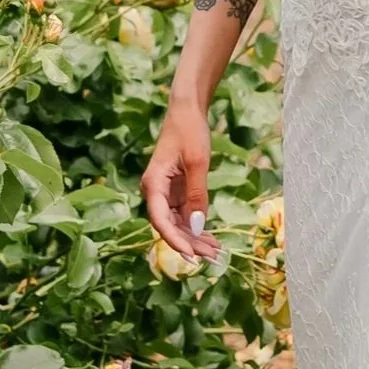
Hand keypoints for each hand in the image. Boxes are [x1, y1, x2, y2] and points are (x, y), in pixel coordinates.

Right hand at [142, 102, 219, 260]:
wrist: (187, 111)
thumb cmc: (189, 131)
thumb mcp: (197, 162)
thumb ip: (196, 195)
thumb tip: (196, 227)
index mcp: (153, 184)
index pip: (160, 220)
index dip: (175, 240)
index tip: (191, 255)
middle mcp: (155, 191)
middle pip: (169, 226)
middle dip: (190, 243)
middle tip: (212, 257)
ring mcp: (165, 193)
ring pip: (177, 224)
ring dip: (195, 238)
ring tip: (216, 252)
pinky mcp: (175, 191)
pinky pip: (184, 215)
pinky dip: (197, 227)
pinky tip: (211, 239)